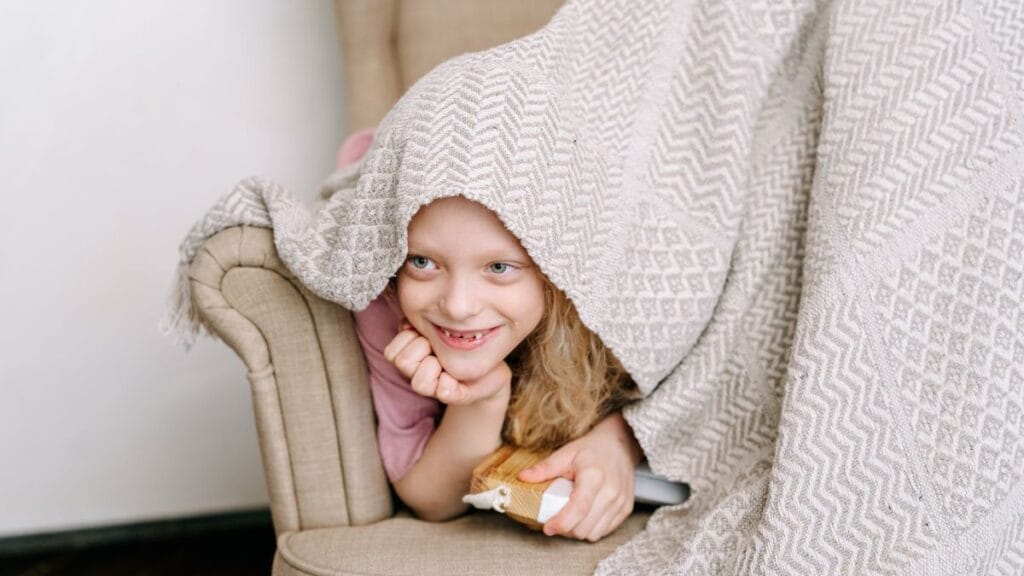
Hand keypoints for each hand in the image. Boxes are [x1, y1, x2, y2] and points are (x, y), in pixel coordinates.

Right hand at [383, 321, 509, 404]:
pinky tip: (458, 377)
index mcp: (414, 357)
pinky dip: (449, 383)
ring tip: (446, 362)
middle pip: (401, 362)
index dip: (408, 337)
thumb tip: (408, 324)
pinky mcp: (456, 397)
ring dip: (433, 366)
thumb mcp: (438, 327)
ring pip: (418, 383)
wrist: (491, 367)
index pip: (392, 352)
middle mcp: (420, 375)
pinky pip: (444, 391)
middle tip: (438, 346)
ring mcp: (436, 389)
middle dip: (421, 347)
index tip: (425, 333)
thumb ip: (419, 322)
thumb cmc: (463, 343)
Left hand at [517, 412, 641, 541]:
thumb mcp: (566, 453)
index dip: (561, 523)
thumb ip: (545, 468)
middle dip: (566, 528)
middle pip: (584, 526)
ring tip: (569, 518)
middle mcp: (611, 491)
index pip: (578, 508)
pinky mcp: (626, 508)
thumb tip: (522, 477)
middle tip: (555, 520)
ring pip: (594, 533)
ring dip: (578, 531)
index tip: (547, 527)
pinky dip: (591, 529)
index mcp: (594, 476)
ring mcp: (620, 501)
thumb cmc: (592, 449)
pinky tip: (584, 517)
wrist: (620, 445)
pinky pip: (605, 530)